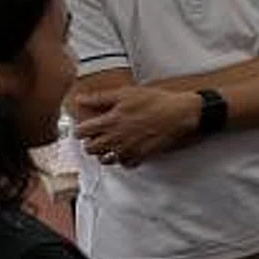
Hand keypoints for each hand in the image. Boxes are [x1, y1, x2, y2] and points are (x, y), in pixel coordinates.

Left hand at [75, 87, 201, 166]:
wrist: (179, 114)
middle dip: (90, 142)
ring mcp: (127, 150)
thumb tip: (79, 99)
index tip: (85, 127)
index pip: (81, 132)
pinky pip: (124, 164)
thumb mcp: (125, 93)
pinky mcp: (140, 156)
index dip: (80, 129)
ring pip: (104, 160)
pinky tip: (127, 150)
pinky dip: (123, 159)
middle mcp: (115, 139)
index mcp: (109, 122)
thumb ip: (100, 98)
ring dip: (104, 153)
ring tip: (111, 144)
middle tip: (97, 136)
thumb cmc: (154, 101)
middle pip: (89, 149)